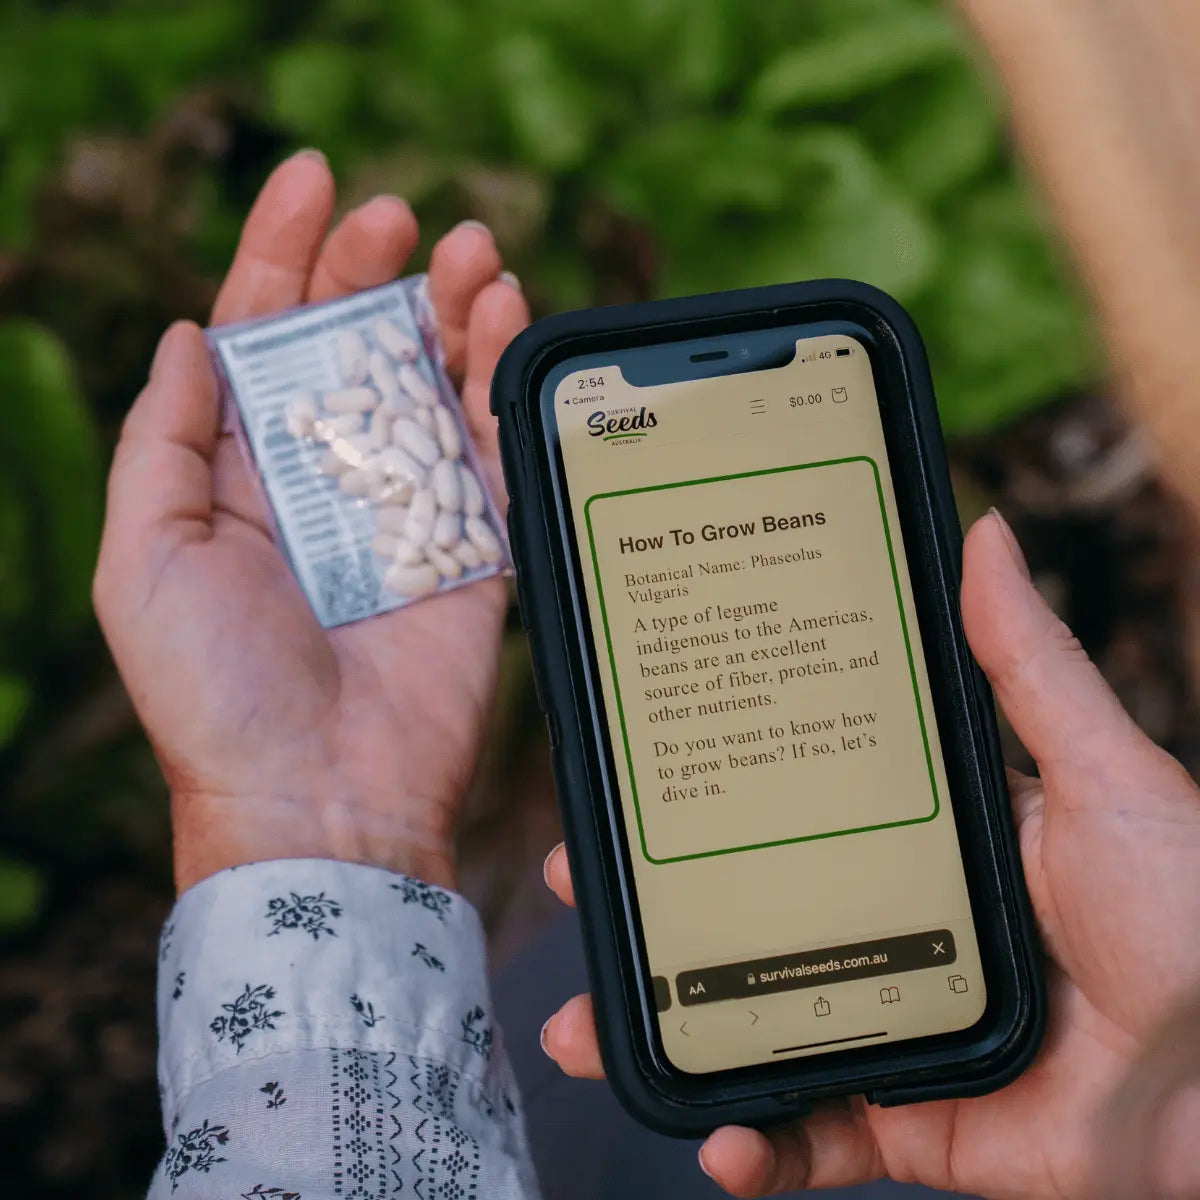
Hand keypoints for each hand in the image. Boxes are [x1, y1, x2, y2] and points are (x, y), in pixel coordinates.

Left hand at [94, 150, 528, 892]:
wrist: (321, 798)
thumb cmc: (215, 692)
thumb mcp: (146, 558)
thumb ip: (165, 441)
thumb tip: (188, 332)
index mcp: (242, 472)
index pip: (260, 337)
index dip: (281, 254)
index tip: (311, 179)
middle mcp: (324, 478)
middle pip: (352, 344)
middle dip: (370, 269)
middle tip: (398, 215)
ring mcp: (404, 507)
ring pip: (431, 380)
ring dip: (451, 306)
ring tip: (471, 249)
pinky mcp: (473, 541)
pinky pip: (491, 442)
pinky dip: (500, 377)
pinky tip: (507, 317)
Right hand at [541, 510, 1199, 1198]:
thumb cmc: (1191, 912)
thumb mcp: (1100, 771)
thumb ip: (1028, 664)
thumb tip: (981, 533)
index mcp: (923, 846)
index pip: (789, 814)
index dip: (706, 803)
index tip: (634, 782)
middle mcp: (897, 931)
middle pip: (749, 921)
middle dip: (655, 918)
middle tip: (584, 896)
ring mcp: (897, 1026)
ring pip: (754, 1030)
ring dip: (670, 1036)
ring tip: (590, 1029)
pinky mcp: (916, 1120)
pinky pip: (816, 1137)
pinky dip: (758, 1146)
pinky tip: (719, 1139)